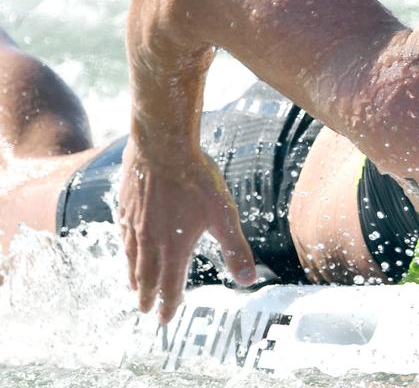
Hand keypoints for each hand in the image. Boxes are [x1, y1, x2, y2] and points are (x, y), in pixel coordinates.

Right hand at [117, 139, 256, 322]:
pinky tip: (126, 248)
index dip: (169, 303)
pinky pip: (123, 235)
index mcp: (174, 247)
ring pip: (131, 258)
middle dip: (147, 295)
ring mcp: (134, 223)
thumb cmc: (197, 180)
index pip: (171, 284)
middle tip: (144, 310)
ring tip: (133, 287)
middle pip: (147, 276)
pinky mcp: (125, 206)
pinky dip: (124, 250)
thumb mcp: (224, 215)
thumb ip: (235, 249)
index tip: (165, 319)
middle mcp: (149, 240)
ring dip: (133, 276)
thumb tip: (248, 281)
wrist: (162, 147)